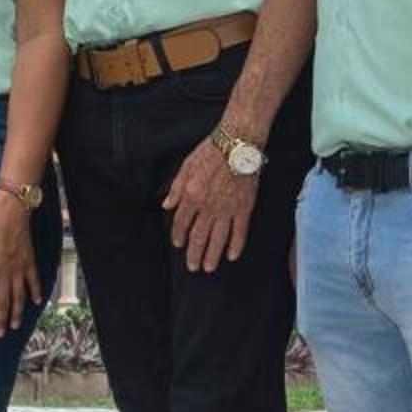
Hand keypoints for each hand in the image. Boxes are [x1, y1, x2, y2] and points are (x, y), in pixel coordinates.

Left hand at [0, 193, 40, 334]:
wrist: (10, 211)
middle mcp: (4, 273)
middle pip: (2, 302)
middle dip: (0, 320)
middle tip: (0, 334)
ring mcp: (18, 269)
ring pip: (18, 296)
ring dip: (17, 313)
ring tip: (15, 326)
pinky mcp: (29, 261)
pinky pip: (34, 280)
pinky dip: (37, 292)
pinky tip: (38, 302)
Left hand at [164, 140, 255, 271]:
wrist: (237, 144)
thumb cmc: (210, 151)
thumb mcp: (186, 166)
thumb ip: (176, 189)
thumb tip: (167, 206)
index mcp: (191, 195)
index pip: (181, 222)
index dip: (179, 235)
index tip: (178, 245)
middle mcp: (208, 206)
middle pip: (199, 236)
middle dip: (194, 254)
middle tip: (193, 267)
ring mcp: (227, 209)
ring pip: (218, 238)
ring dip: (212, 255)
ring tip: (209, 268)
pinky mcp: (244, 208)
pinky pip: (240, 231)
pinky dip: (236, 245)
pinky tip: (232, 256)